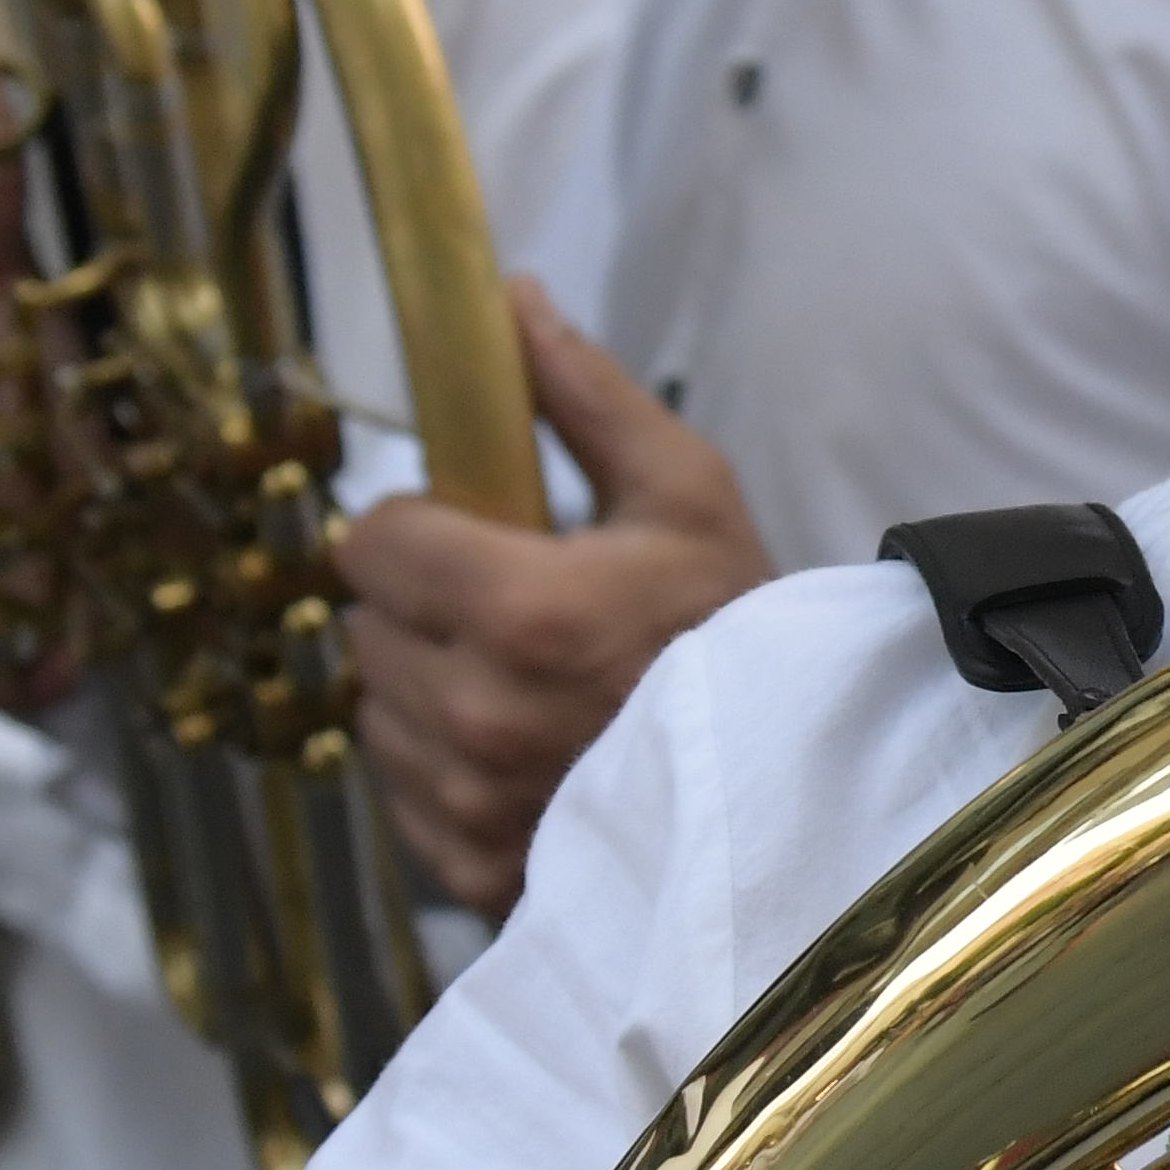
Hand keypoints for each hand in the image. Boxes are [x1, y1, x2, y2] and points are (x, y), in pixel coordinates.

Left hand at [332, 294, 773, 910]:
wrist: (803, 787)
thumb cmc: (747, 630)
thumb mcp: (685, 492)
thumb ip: (582, 395)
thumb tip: (508, 299)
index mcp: (519, 611)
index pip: (370, 543)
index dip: (417, 528)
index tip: (474, 535)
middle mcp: (476, 717)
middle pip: (365, 626)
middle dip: (422, 607)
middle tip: (511, 612)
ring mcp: (470, 806)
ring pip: (377, 714)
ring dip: (427, 690)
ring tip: (523, 686)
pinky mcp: (472, 870)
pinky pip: (404, 799)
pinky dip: (444, 775)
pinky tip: (524, 755)